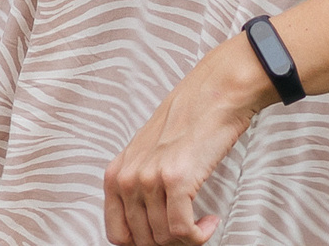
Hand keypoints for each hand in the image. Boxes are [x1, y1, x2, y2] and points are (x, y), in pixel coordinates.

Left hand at [102, 35, 273, 244]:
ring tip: (202, 222)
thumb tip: (145, 229)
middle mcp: (127, 178)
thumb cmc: (185, 125)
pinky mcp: (175, 180)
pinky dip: (199, 235)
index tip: (164, 239)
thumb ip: (139, 189)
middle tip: (189, 230)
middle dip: (170, 242)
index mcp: (116, 174)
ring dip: (189, 238)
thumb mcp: (147, 157)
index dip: (142, 244)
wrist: (212, 97)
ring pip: (165, 238)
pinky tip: (210, 221)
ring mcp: (149, 179)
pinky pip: (182, 230)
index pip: (117, 234)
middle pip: (142, 241)